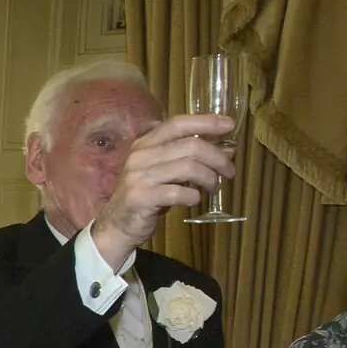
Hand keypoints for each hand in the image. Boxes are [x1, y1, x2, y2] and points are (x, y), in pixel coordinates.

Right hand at [92, 114, 236, 263]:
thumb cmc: (145, 195)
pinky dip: (193, 196)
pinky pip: (178, 193)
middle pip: (191, 146)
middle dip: (218, 158)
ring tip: (213, 187)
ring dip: (209, 178)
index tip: (229, 125)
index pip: (178, 124)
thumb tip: (228, 149)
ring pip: (188, 168)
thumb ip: (191, 158)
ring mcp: (138, 177)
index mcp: (145, 144)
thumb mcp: (166, 172)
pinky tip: (194, 200)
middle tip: (229, 171)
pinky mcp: (140, 198)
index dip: (206, 122)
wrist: (116, 225)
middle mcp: (140, 156)